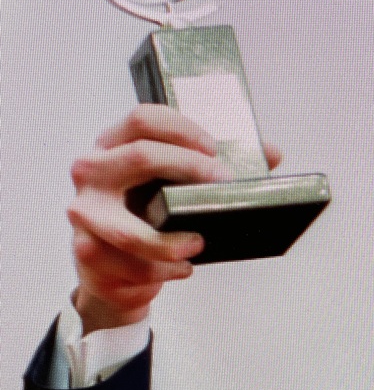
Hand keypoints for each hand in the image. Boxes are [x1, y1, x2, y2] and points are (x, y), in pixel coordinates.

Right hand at [67, 104, 281, 334]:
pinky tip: (183, 268)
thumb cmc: (150, 214)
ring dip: (169, 242)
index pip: (144, 119)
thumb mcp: (177, 185)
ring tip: (199, 243)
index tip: (216, 149)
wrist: (113, 268)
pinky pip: (131, 265)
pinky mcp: (87, 251)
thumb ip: (217, 165)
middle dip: (189, 168)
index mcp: (115, 143)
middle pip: (140, 156)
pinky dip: (163, 270)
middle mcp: (93, 171)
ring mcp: (84, 212)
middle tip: (224, 185)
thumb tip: (273, 153)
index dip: (183, 129)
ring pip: (130, 228)